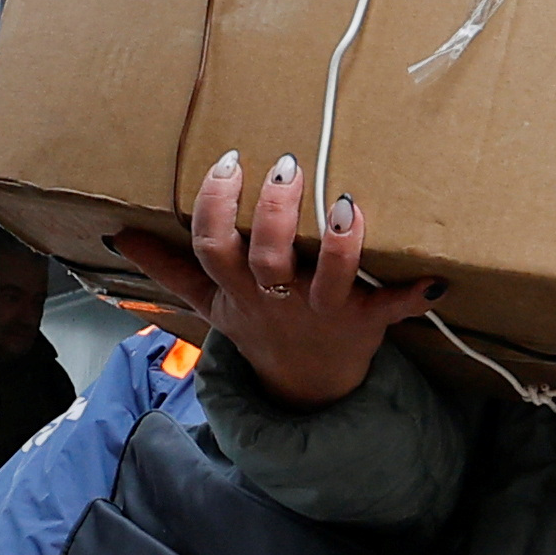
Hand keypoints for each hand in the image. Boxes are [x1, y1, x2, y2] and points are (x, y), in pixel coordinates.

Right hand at [112, 154, 435, 410]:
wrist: (305, 388)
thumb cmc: (259, 328)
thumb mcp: (210, 303)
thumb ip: (171, 267)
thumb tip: (120, 236)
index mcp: (239, 287)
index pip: (214, 246)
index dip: (217, 207)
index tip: (230, 165)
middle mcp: (278, 297)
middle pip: (268, 256)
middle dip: (275, 213)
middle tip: (286, 166)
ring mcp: (323, 311)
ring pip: (329, 278)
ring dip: (343, 245)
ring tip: (348, 205)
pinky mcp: (365, 323)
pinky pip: (392, 311)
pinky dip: (413, 298)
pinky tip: (435, 279)